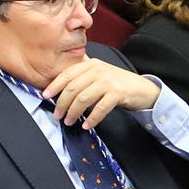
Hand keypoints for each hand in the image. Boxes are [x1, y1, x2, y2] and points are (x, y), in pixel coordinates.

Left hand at [41, 58, 160, 128]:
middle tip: (57, 115)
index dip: (55, 85)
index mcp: (91, 64)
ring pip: (83, 98)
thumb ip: (83, 76)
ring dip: (73, 112)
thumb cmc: (118, 84)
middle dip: (62, 103)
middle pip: (73, 88)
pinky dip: (91, 119)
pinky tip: (86, 125)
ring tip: (68, 121)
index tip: (45, 96)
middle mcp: (98, 70)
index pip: (67, 74)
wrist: (144, 89)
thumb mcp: (99, 74)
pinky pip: (100, 108)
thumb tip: (60, 88)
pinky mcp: (118, 93)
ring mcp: (108, 81)